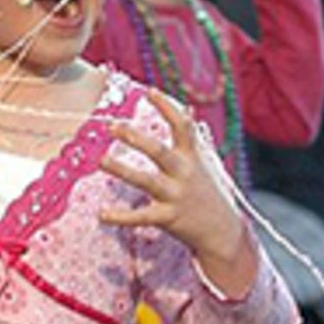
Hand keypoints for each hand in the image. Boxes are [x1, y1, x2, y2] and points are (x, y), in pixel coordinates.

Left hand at [99, 92, 256, 293]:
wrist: (223, 231)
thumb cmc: (206, 193)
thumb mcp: (203, 163)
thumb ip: (190, 140)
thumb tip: (187, 109)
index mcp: (191, 157)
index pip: (182, 125)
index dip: (167, 107)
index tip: (149, 91)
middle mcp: (184, 173)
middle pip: (159, 151)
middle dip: (135, 138)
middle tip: (112, 126)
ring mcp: (176, 195)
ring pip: (146, 180)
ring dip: (122, 170)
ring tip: (101, 161)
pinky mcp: (169, 217)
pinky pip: (141, 217)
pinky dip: (121, 217)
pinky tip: (102, 214)